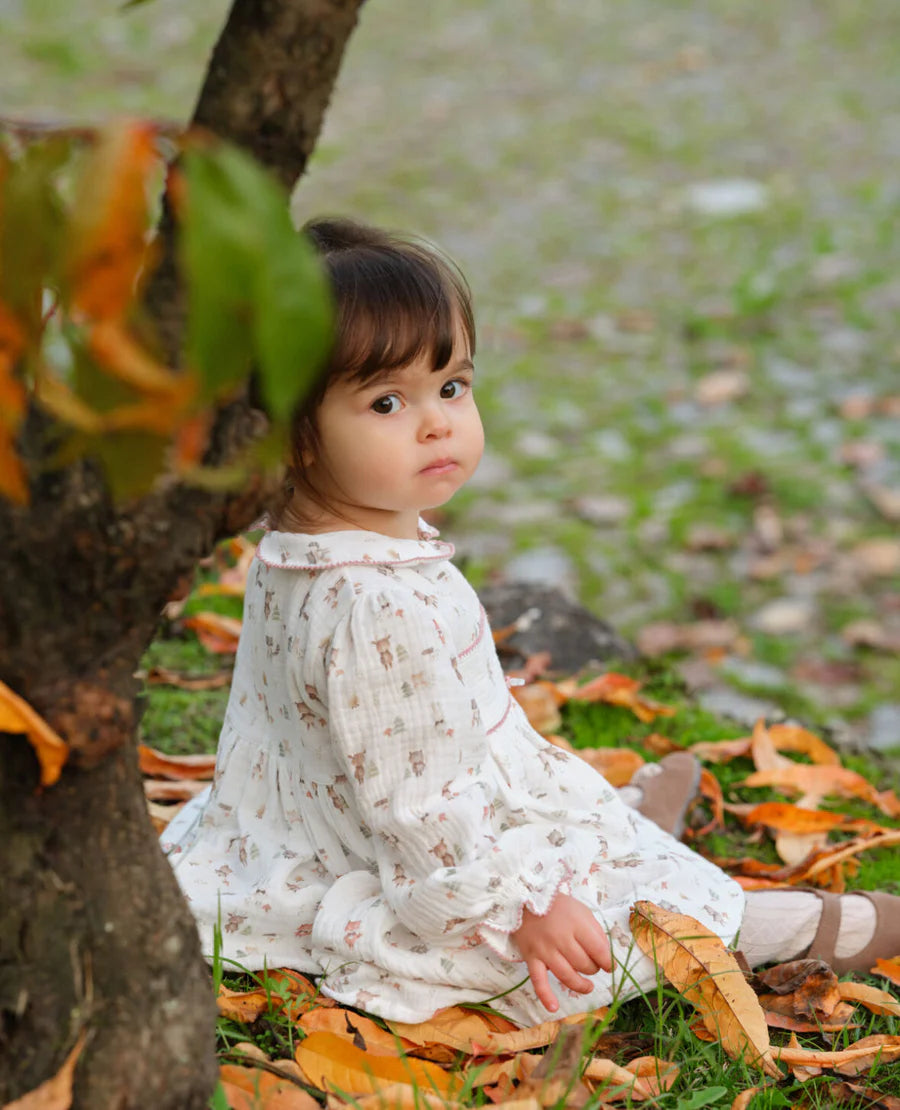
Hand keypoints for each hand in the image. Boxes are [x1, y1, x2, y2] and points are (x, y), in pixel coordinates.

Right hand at [511, 893, 611, 1012]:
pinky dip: (545, 996)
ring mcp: (545, 950)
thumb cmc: (558, 906)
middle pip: (584, 964)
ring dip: (581, 985)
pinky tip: (553, 1008)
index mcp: (576, 924)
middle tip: (593, 966)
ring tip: (588, 986)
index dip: (608, 962)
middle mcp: (561, 938)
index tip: (610, 966)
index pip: (599, 951)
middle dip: (593, 969)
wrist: (524, 898)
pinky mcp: (531, 958)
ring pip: (567, 976)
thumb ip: (595, 932)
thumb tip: (606, 956)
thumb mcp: (582, 911)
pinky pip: (538, 981)